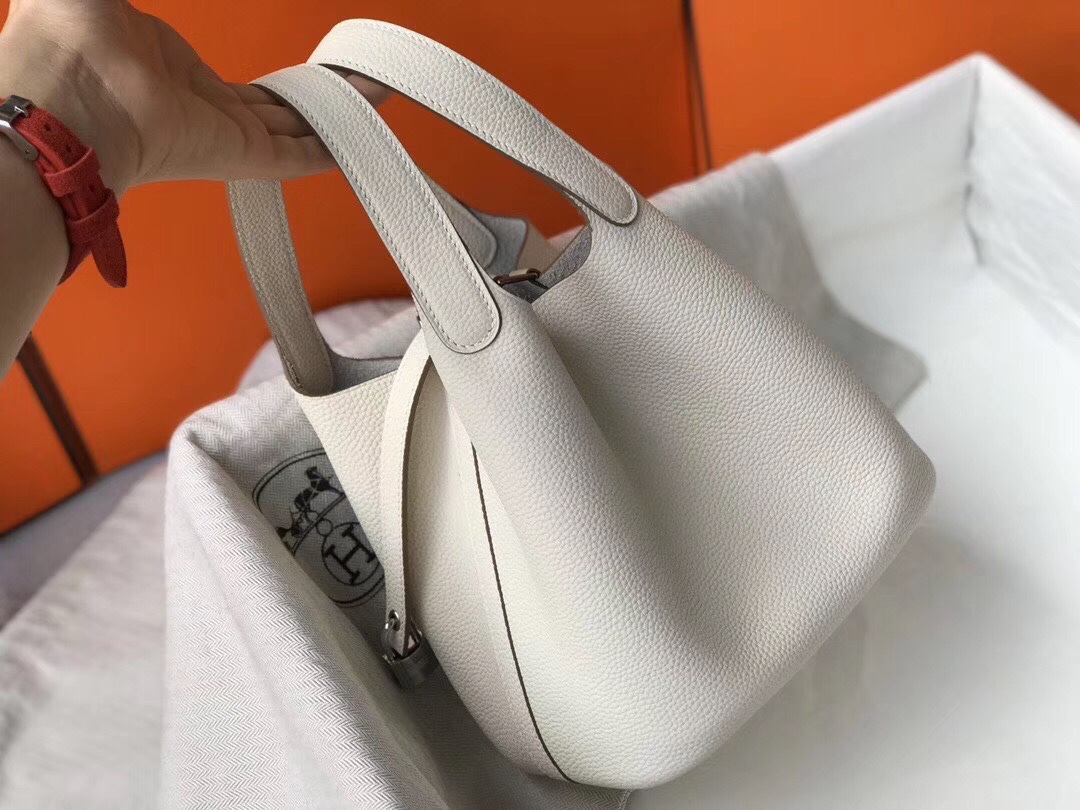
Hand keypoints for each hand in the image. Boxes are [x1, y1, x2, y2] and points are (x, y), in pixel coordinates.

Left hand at [0, 0, 387, 193]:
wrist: (68, 87)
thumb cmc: (71, 38)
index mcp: (174, 78)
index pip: (246, 93)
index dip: (285, 91)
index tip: (315, 82)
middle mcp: (205, 113)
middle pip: (282, 113)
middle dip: (323, 102)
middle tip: (360, 86)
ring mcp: (225, 136)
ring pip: (299, 129)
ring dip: (340, 115)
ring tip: (381, 93)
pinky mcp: (242, 156)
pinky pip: (300, 153)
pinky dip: (337, 143)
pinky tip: (369, 128)